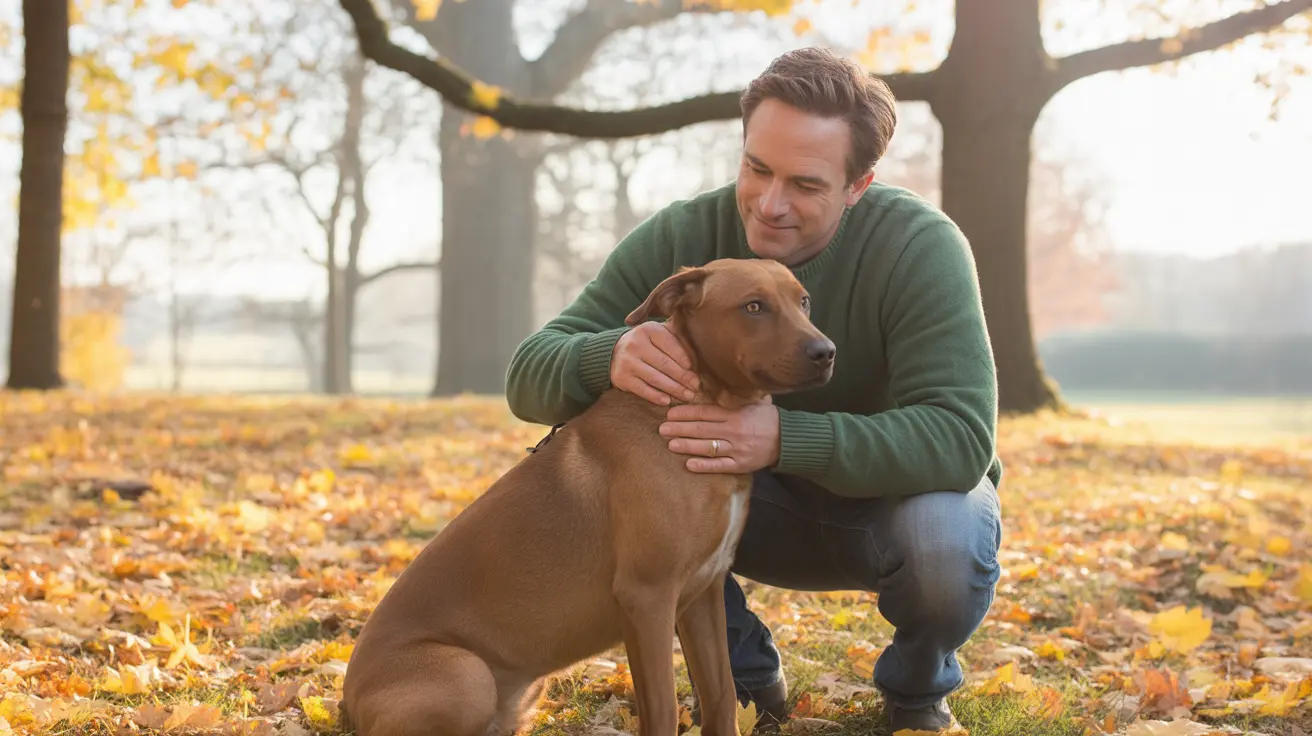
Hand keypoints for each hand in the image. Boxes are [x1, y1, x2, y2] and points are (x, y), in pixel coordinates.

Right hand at [610, 322, 700, 405]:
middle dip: (683, 376)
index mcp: (648, 330)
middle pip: (664, 363)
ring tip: (688, 396)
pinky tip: (668, 401)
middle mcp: (635, 344)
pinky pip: (642, 389)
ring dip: (674, 389)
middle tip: (696, 386)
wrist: (613, 352)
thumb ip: (677, 336)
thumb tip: (700, 349)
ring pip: (655, 378)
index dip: (683, 358)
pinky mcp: (622, 378)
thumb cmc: (645, 344)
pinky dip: (656, 396)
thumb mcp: (658, 333)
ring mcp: (627, 362)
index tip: (694, 369)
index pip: (670, 344)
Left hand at [659, 399, 779, 472]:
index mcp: (735, 414)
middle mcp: (734, 431)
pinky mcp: (741, 464)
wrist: (789, 439)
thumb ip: (735, 396)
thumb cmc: (768, 418)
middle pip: (702, 429)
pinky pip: (720, 465)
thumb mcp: (754, 402)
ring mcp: (737, 449)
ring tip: (670, 444)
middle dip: (680, 429)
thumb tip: (716, 383)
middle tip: (662, 429)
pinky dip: (704, 465)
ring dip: (687, 446)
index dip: (686, 413)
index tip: (670, 414)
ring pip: (707, 447)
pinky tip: (689, 464)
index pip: (705, 412)